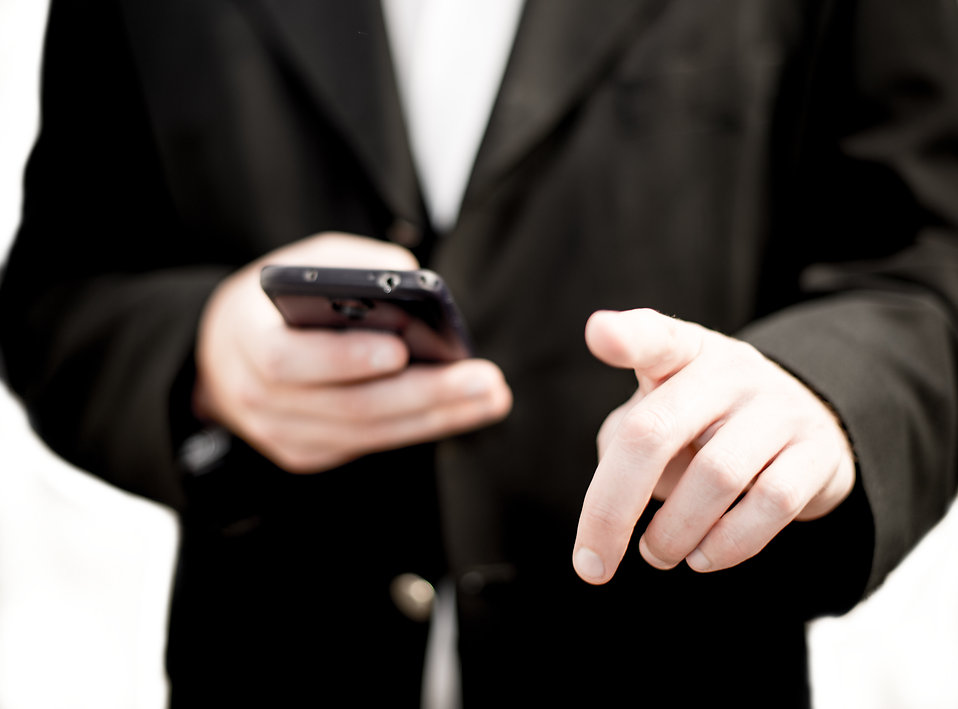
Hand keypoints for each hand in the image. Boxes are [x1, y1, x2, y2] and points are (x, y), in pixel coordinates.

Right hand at [194, 232, 511, 472]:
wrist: (225, 355)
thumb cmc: (275, 302)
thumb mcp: (303, 263)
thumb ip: (355, 267)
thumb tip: (418, 284)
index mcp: (248, 343)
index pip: (290, 362)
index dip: (344, 359)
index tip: (401, 349)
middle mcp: (260, 401)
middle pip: (350, 408)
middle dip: (425, 394)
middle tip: (484, 380)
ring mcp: (284, 436)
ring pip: (369, 434)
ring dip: (437, 417)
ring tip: (489, 396)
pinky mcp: (308, 453)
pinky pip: (370, 444)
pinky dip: (418, 426)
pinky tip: (459, 409)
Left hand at [572, 309, 854, 582]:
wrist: (806, 421)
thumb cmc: (706, 419)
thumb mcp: (661, 407)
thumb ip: (624, 440)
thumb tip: (616, 503)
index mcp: (681, 353)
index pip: (654, 336)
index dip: (626, 336)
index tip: (598, 333)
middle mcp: (728, 372)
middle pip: (655, 432)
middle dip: (612, 507)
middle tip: (593, 562)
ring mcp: (777, 408)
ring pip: (714, 478)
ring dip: (672, 533)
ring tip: (657, 554)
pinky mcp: (817, 452)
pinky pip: (769, 506)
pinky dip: (727, 545)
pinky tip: (702, 558)